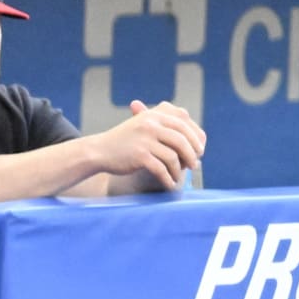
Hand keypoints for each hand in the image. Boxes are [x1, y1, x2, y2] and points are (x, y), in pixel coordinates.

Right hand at [90, 99, 205, 190]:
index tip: (199, 148)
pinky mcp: (139, 155)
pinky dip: (169, 179)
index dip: (195, 136)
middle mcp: (150, 124)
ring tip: (180, 175)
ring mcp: (144, 139)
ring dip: (180, 169)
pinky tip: (170, 184)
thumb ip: (166, 126)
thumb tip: (199, 139)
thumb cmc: (124, 140)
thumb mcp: (142, 124)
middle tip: (194, 164)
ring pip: (174, 156)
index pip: (184, 122)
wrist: (99, 150)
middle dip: (192, 154)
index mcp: (153, 114)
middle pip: (182, 139)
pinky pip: (162, 169)